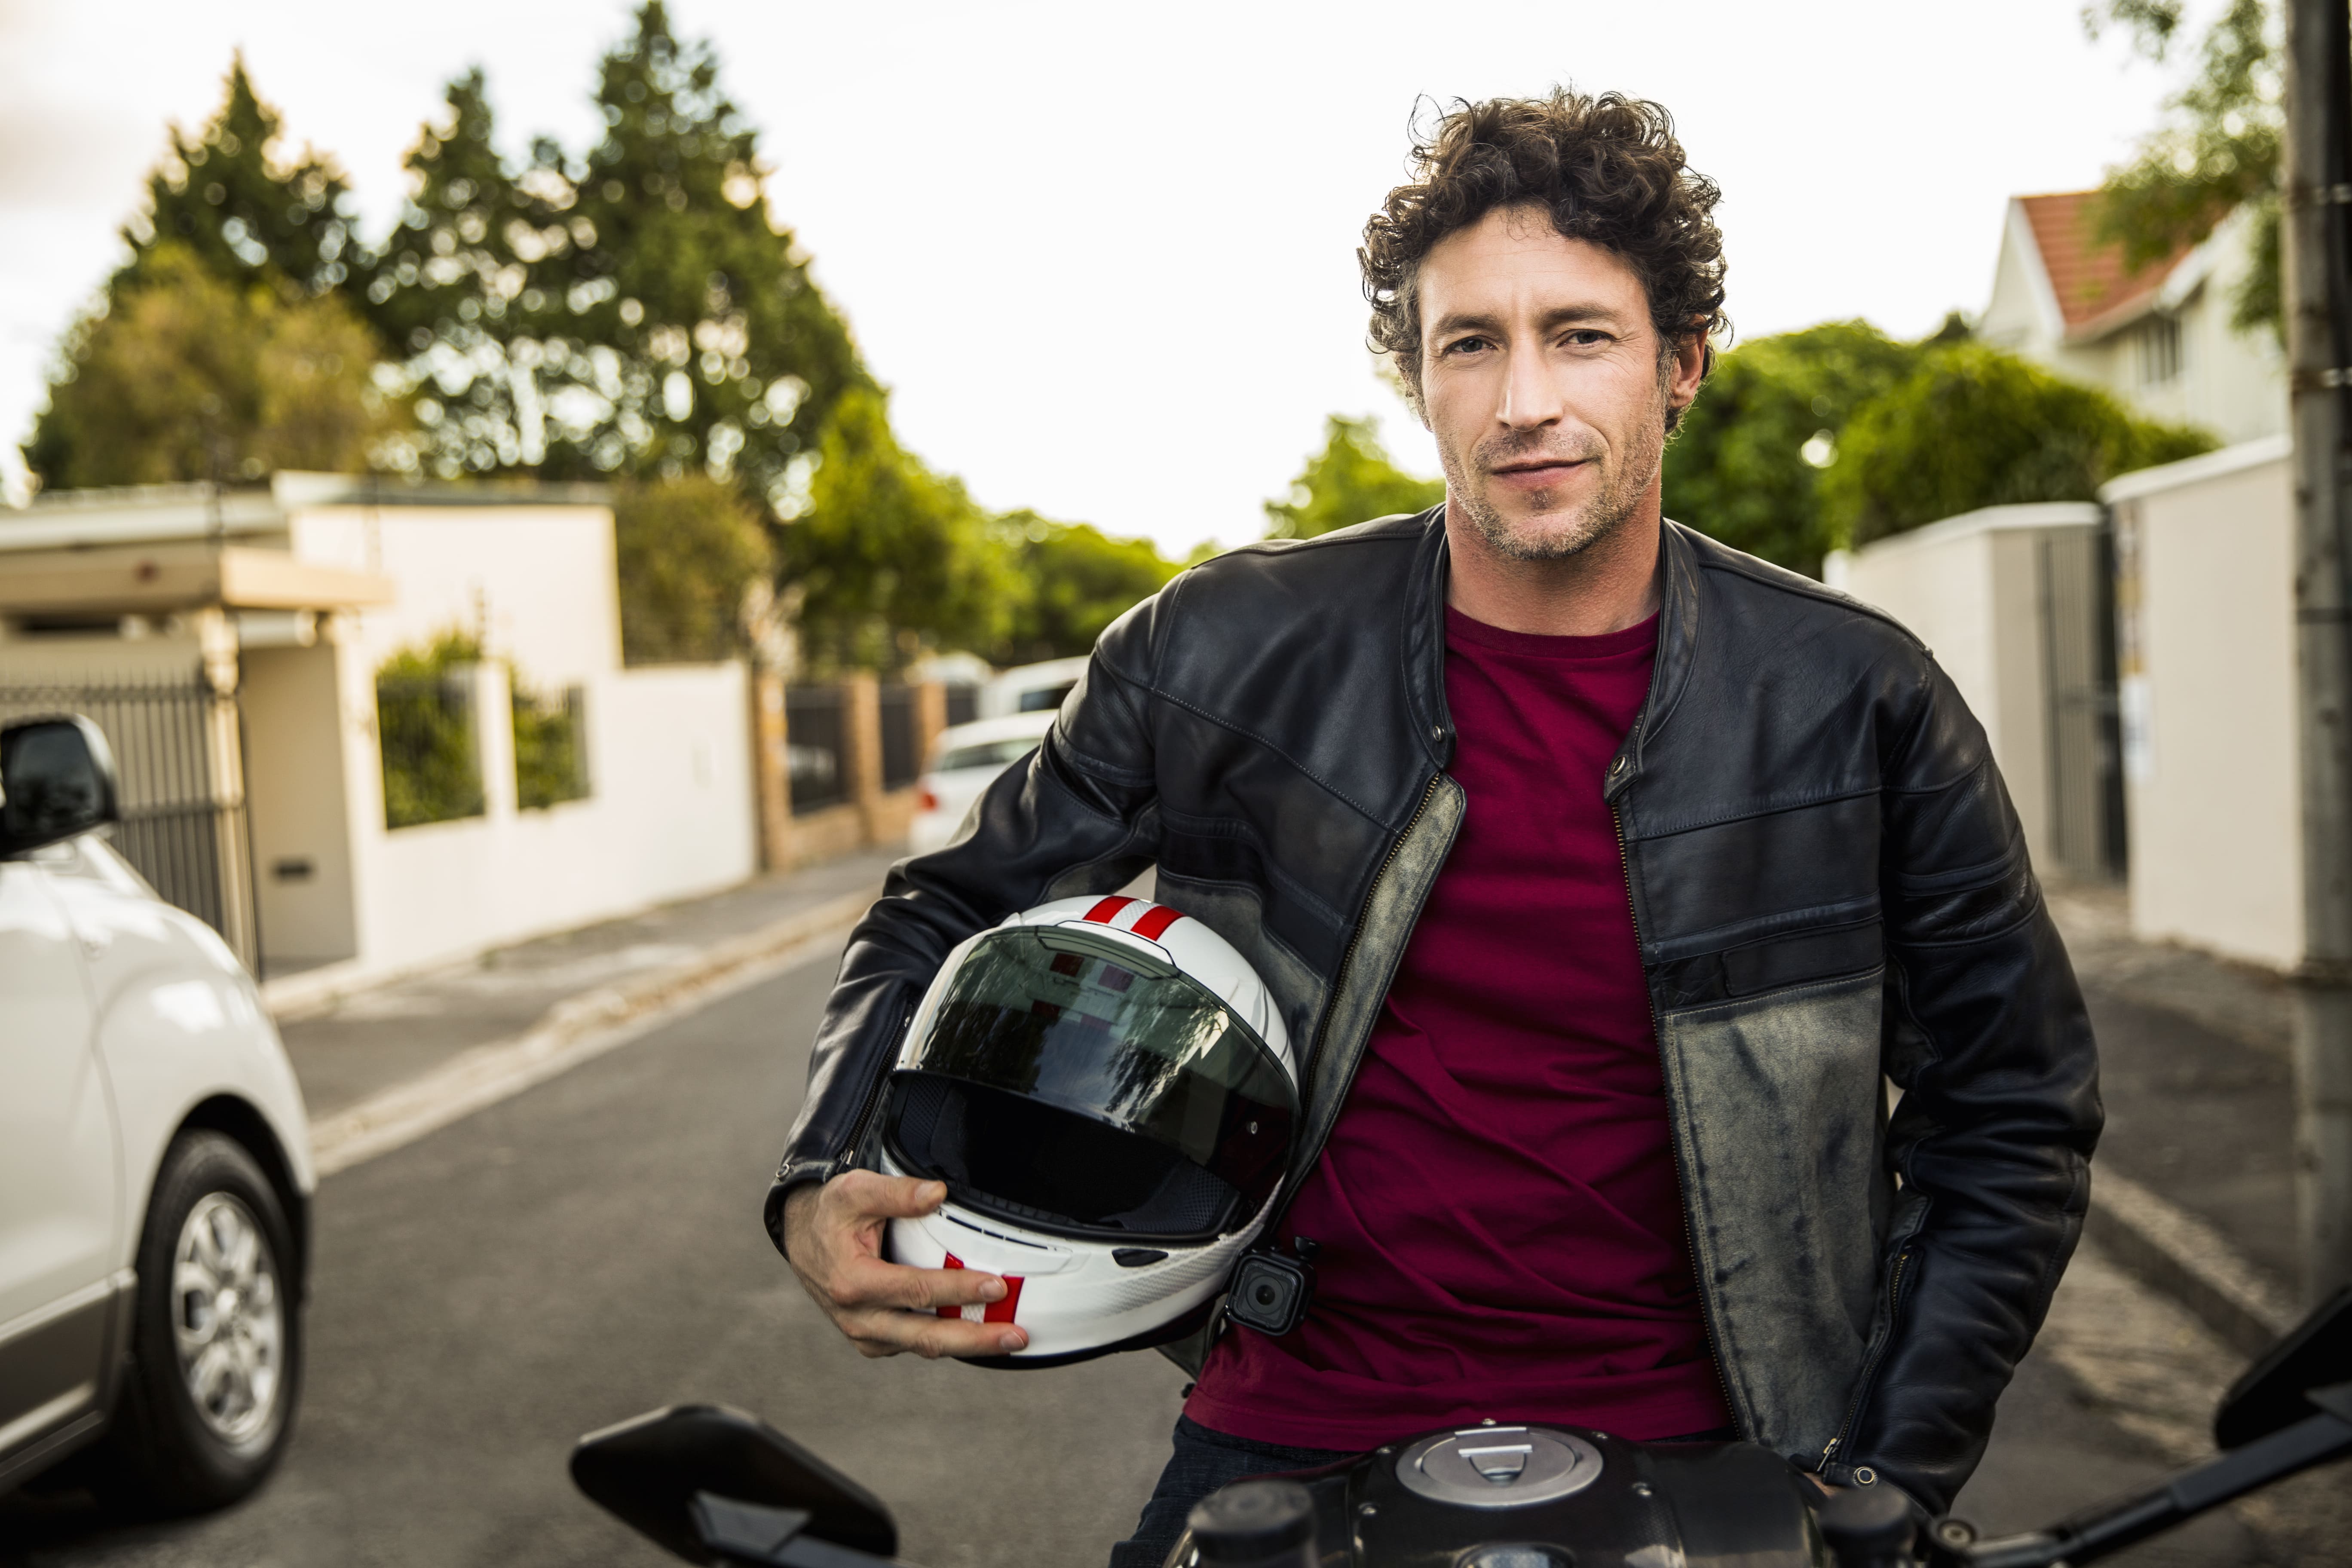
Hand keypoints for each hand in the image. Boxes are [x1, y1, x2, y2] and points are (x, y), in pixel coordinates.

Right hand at [781, 1171, 1028, 1358]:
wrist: (802, 1237)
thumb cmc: (831, 1213)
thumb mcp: (855, 1191)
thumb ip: (896, 1193)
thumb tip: (938, 1193)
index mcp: (853, 1282)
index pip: (915, 1291)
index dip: (958, 1289)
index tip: (997, 1286)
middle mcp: (858, 1317)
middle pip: (924, 1337)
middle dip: (974, 1339)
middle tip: (1015, 1336)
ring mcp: (865, 1334)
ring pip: (922, 1347)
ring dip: (968, 1346)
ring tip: (1010, 1339)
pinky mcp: (873, 1340)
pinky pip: (913, 1345)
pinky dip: (946, 1341)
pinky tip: (978, 1333)